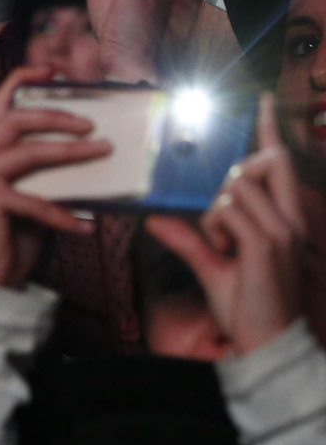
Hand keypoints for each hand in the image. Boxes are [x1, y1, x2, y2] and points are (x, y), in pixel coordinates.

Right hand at [0, 64, 106, 288]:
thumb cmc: (8, 239)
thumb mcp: (29, 195)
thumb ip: (43, 171)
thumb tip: (88, 151)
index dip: (24, 80)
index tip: (55, 70)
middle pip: (14, 118)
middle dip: (56, 114)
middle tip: (91, 123)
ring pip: (28, 151)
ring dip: (71, 151)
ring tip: (104, 151)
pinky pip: (36, 200)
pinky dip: (64, 213)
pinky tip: (86, 225)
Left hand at [147, 95, 316, 355]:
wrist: (267, 343)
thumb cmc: (247, 306)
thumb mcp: (212, 267)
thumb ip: (186, 239)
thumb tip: (155, 219)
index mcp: (284, 220)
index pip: (280, 165)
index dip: (269, 131)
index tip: (261, 101)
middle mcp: (289, 220)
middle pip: (261, 163)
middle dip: (234, 177)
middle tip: (223, 220)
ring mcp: (281, 230)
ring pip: (233, 188)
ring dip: (215, 214)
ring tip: (224, 247)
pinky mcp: (266, 243)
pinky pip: (227, 212)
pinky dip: (215, 229)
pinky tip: (226, 253)